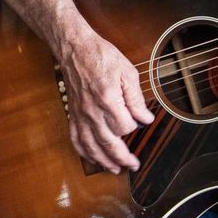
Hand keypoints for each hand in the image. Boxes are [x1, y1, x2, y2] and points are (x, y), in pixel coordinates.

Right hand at [55, 29, 153, 173]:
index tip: (142, 120)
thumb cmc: (101, 56)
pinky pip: (75, 137)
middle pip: (109, 143)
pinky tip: (92, 157)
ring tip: (115, 169)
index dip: (136, 126)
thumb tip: (145, 119)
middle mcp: (92, 110)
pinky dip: (83, 151)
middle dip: (123, 158)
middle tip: (134, 165)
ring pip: (91, 146)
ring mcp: (80, 113)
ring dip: (103, 161)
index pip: (125, 127)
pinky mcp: (73, 112)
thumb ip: (136, 98)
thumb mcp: (127, 71)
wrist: (74, 48)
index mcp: (108, 99)